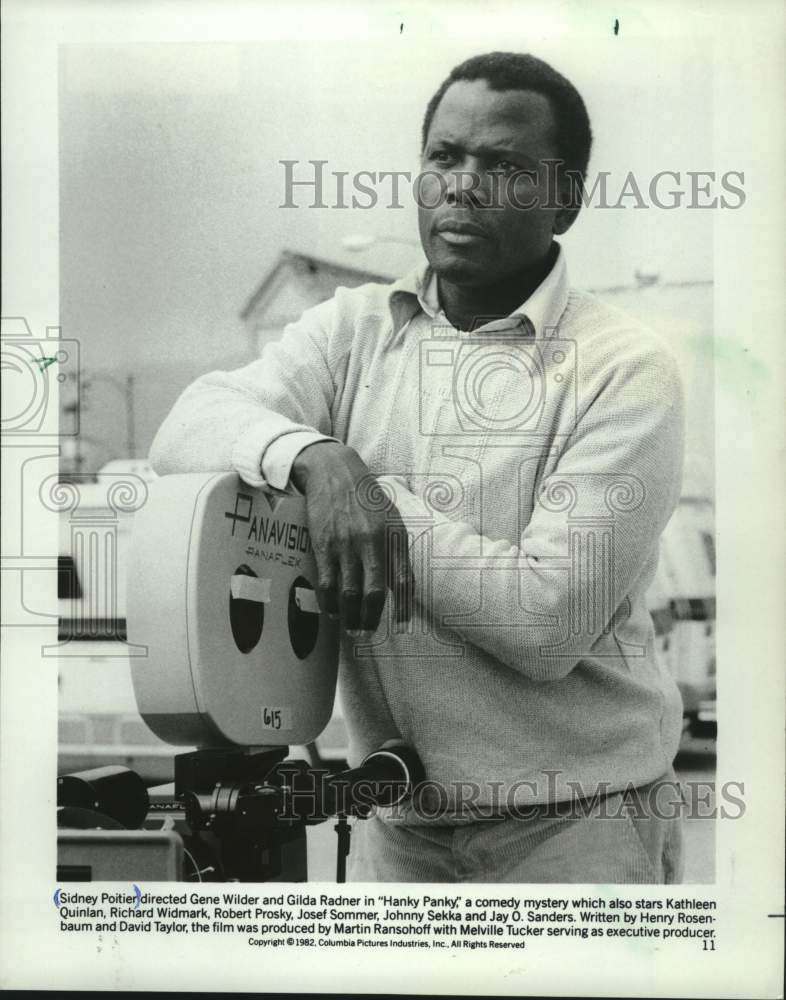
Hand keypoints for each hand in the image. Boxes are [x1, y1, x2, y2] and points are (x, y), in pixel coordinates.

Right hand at [291, 442, 413, 631]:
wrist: (335, 472)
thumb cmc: (367, 497)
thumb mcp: (391, 519)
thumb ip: (396, 551)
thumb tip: (399, 585)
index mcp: (393, 536)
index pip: (402, 580)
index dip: (403, 606)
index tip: (401, 624)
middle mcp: (371, 543)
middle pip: (373, 593)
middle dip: (370, 619)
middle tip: (366, 632)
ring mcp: (346, 545)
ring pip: (348, 593)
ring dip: (349, 616)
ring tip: (350, 627)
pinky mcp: (323, 545)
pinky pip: (327, 582)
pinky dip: (329, 602)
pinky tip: (331, 610)